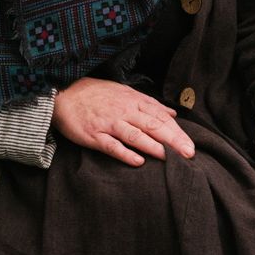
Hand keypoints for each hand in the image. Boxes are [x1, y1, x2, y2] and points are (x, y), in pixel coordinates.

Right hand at [53, 77, 194, 166]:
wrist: (64, 93)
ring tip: (169, 157)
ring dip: (153, 146)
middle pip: (152, 125)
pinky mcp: (93, 135)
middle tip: (189, 154)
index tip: (190, 145)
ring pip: (134, 134)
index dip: (177, 131)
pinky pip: (111, 145)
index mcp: (133, 100)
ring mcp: (108, 123)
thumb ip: (149, 104)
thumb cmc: (96, 94)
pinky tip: (138, 161)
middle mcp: (123, 111)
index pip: (160, 116)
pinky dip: (125, 153)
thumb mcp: (125, 92)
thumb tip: (173, 113)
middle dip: (172, 140)